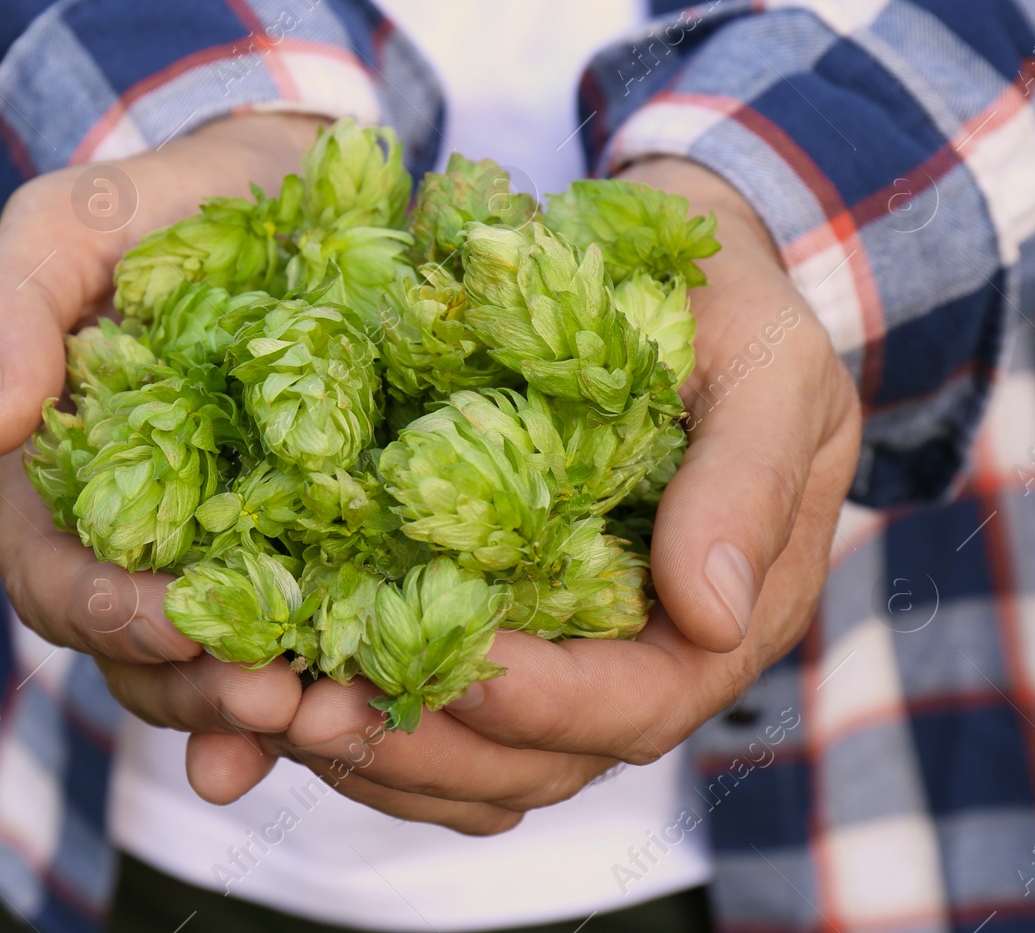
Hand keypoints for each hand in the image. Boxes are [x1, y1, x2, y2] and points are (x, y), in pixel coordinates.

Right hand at [0, 112, 323, 745]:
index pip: (59, 584)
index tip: (179, 619)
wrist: (278, 186)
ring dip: (282, 713)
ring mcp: (237, 554)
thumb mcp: (64, 229)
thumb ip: (7, 310)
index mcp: (63, 490)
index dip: (108, 616)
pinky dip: (350, 680)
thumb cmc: (153, 209)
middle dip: (204, 690)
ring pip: (236, 669)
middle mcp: (144, 544)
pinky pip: (330, 636)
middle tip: (275, 702)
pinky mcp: (325, 545)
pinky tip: (387, 705)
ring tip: (346, 715)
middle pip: (149, 657)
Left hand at [189, 157, 861, 831]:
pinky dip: (349, 712)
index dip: (552, 704)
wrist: (670, 274)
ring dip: (369, 749)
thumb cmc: (728, 310)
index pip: (637, 704)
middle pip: (535, 760)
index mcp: (718, 621)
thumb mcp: (768, 369)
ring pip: (466, 756)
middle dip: (426, 747)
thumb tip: (712, 616)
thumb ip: (748, 483)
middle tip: (318, 714)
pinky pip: (418, 702)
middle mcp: (633, 660)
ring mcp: (554, 648)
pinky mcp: (483, 615)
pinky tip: (266, 694)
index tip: (468, 669)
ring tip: (270, 710)